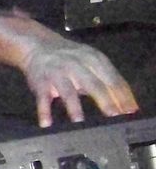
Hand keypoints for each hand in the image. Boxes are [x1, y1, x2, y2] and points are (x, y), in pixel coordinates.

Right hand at [19, 33, 137, 125]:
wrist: (39, 45)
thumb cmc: (71, 58)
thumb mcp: (91, 62)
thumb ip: (105, 80)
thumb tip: (125, 104)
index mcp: (94, 60)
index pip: (112, 79)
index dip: (123, 96)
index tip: (131, 111)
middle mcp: (77, 65)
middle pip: (94, 85)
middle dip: (105, 101)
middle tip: (114, 116)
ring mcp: (58, 73)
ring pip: (68, 91)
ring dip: (73, 107)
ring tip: (79, 121)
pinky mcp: (41, 82)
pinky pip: (42, 98)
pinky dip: (44, 111)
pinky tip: (46, 124)